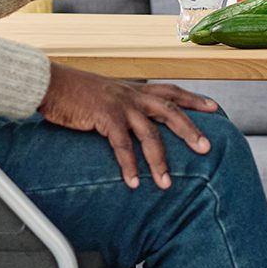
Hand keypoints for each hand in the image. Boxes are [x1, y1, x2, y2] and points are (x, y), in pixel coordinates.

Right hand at [38, 64, 218, 188]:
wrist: (52, 83)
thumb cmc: (76, 92)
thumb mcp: (106, 95)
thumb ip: (123, 107)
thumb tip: (133, 124)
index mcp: (134, 89)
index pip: (172, 91)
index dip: (193, 99)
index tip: (214, 108)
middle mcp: (132, 94)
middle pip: (170, 110)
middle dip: (189, 130)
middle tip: (206, 148)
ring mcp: (120, 105)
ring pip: (149, 133)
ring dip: (159, 160)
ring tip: (166, 184)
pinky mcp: (104, 116)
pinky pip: (121, 145)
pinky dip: (128, 165)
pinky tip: (132, 183)